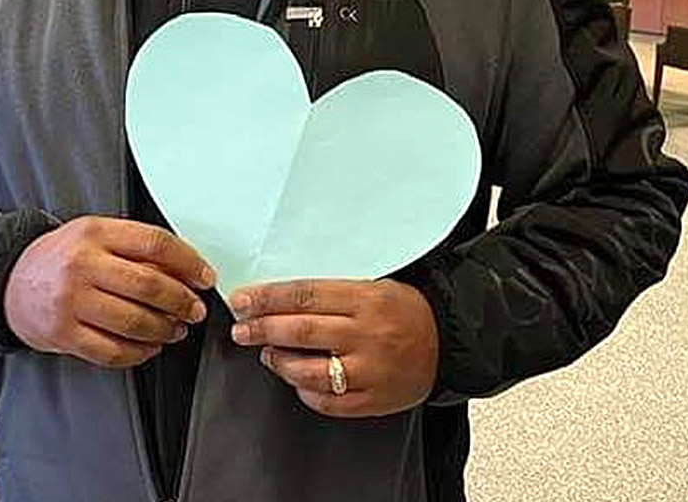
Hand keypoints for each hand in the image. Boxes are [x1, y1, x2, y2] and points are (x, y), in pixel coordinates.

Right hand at [4, 216, 214, 367]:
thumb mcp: (94, 233)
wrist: (11, 281)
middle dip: (182, 301)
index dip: (188, 262)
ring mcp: (72, 301)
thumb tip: (183, 268)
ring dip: (165, 329)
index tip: (204, 276)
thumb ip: (133, 245)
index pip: (154, 243)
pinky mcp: (64, 334)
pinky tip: (151, 346)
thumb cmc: (62, 257)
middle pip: (148, 285)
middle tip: (195, 309)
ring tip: (176, 329)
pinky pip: (112, 350)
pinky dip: (139, 352)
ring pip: (134, 321)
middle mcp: (83, 265)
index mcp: (95, 232)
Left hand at [229, 278, 438, 417]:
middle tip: (241, 329)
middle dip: (263, 329)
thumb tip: (280, 295)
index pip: (304, 295)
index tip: (244, 300)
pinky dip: (305, 392)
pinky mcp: (373, 399)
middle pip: (301, 331)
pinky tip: (297, 380)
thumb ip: (330, 292)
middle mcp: (366, 334)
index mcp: (364, 299)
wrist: (446, 339)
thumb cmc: (403, 308)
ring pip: (310, 371)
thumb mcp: (371, 284)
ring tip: (267, 353)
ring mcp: (370, 370)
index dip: (268, 298)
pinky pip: (328, 402)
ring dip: (280, 362)